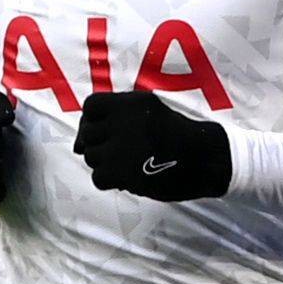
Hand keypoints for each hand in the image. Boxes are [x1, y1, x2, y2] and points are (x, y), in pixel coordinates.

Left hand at [74, 89, 230, 201]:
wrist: (207, 159)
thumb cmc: (179, 137)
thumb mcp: (151, 113)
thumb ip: (116, 119)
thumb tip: (76, 145)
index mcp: (131, 102)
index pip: (90, 107)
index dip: (93, 122)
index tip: (106, 134)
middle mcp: (123, 121)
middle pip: (88, 135)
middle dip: (99, 146)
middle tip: (121, 154)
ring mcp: (121, 146)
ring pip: (91, 157)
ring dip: (106, 164)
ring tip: (129, 165)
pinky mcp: (122, 171)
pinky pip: (98, 177)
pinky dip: (110, 181)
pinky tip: (130, 177)